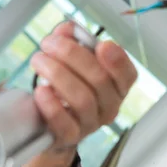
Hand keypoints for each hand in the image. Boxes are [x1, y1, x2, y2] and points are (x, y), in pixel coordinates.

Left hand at [31, 21, 137, 152]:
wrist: (49, 125)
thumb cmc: (65, 86)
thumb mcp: (70, 60)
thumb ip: (71, 39)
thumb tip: (67, 29)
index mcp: (116, 86)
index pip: (127, 75)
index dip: (118, 60)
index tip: (102, 45)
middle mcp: (108, 106)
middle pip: (99, 80)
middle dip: (71, 54)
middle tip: (48, 43)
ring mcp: (90, 124)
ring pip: (82, 99)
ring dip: (57, 74)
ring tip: (38, 60)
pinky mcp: (69, 137)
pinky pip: (64, 124)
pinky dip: (52, 105)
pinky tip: (41, 90)